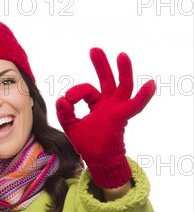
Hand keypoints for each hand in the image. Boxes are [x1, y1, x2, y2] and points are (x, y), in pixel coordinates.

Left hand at [55, 48, 155, 188]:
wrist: (99, 161)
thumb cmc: (88, 145)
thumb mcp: (72, 128)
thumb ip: (65, 114)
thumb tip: (61, 99)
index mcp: (97, 105)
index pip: (86, 91)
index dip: (75, 93)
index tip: (66, 100)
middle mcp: (108, 104)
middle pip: (107, 80)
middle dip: (101, 65)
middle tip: (93, 49)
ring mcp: (117, 109)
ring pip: (123, 86)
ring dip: (123, 71)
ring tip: (121, 55)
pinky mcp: (122, 117)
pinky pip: (135, 105)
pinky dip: (143, 96)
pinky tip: (150, 84)